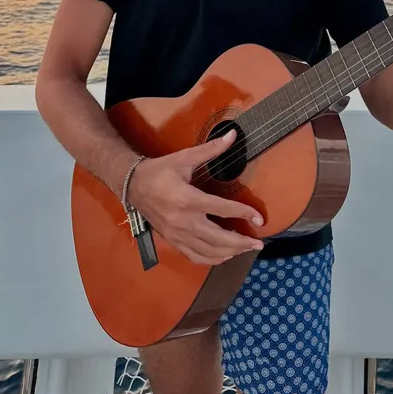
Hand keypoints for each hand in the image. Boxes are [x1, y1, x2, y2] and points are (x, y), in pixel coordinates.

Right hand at [127, 130, 264, 265]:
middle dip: (241, 243)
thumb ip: (211, 149)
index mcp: (188, 199)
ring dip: (230, 253)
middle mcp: (183, 221)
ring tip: (245, 249)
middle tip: (258, 244)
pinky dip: (212, 259)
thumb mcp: (184, 157)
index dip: (244, 214)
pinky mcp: (173, 241)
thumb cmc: (160, 170)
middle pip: (218, 238)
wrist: (132, 185)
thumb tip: (233, 135)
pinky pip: (195, 256)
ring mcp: (177, 234)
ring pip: (208, 251)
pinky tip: (224, 256)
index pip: (222, 209)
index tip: (260, 219)